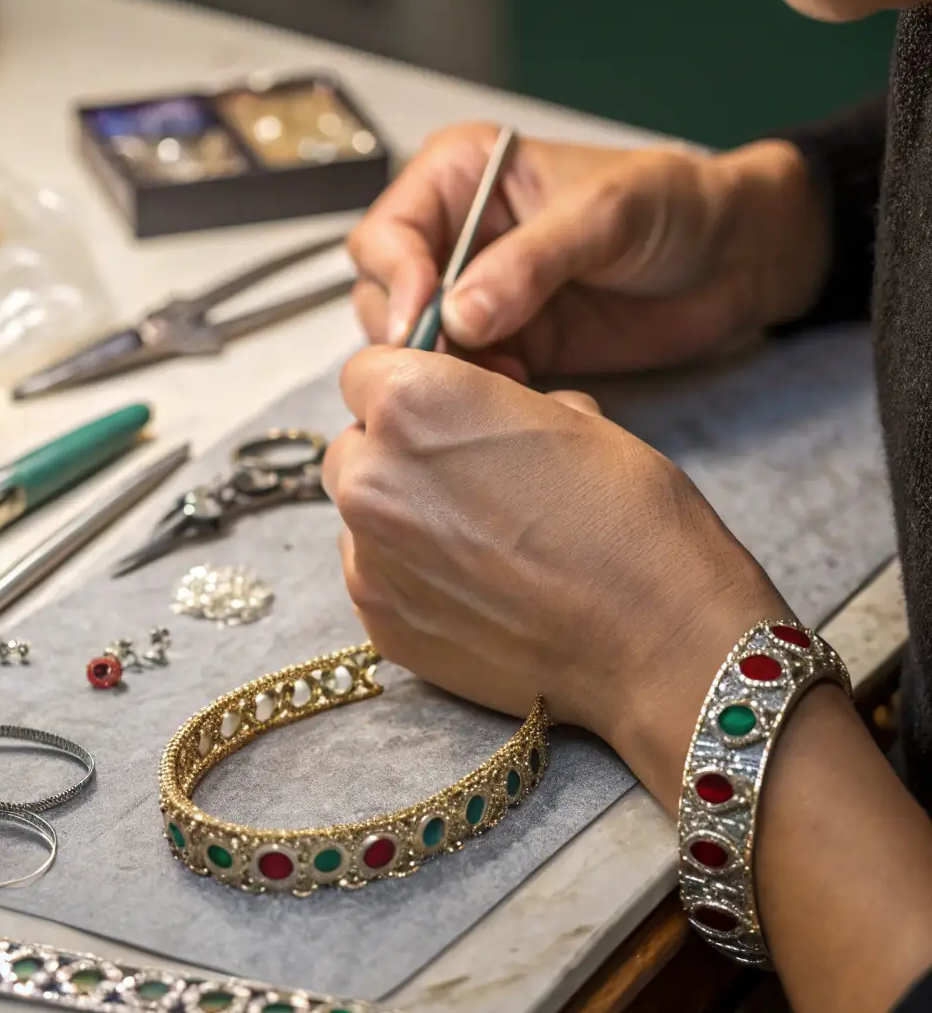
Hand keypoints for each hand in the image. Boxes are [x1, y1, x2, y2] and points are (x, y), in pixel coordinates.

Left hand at [323, 346, 786, 810]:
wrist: (656, 639)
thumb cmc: (630, 517)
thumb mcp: (573, 415)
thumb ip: (493, 403)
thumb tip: (479, 416)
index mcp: (412, 402)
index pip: (367, 372)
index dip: (411, 386)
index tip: (446, 410)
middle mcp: (370, 477)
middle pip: (355, 446)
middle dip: (397, 451)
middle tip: (466, 479)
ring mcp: (368, 559)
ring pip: (360, 515)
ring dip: (400, 514)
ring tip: (478, 540)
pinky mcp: (380, 624)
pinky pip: (376, 576)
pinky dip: (409, 574)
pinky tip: (476, 587)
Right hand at [349, 124, 828, 379]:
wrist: (733, 258)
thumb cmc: (674, 205)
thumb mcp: (604, 215)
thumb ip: (530, 263)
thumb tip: (458, 317)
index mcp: (461, 178)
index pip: (388, 232)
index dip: (396, 278)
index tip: (422, 320)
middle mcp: (455, 237)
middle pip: (386, 296)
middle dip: (414, 335)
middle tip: (463, 360)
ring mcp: (478, 296)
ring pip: (419, 347)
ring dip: (447, 370)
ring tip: (505, 374)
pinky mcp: (509, 345)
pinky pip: (467, 378)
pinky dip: (479, 393)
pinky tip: (520, 391)